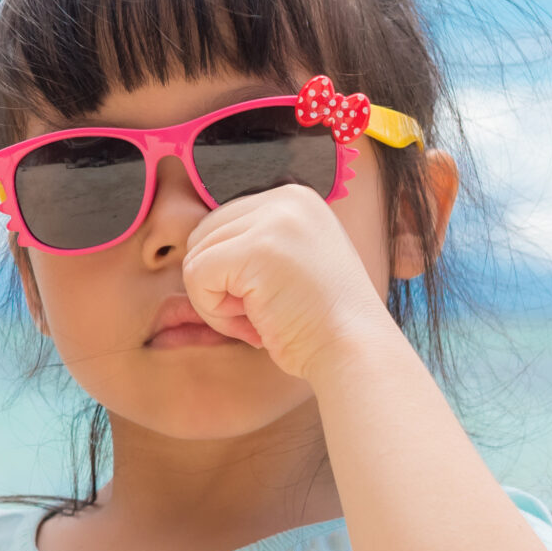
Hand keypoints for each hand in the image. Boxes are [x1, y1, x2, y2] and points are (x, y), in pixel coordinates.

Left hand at [179, 183, 400, 381]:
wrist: (355, 351)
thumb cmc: (319, 321)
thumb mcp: (292, 261)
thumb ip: (254, 244)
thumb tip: (197, 247)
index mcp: (295, 199)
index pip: (224, 224)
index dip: (230, 273)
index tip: (265, 299)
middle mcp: (286, 199)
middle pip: (204, 235)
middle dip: (218, 283)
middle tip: (256, 314)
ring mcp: (274, 220)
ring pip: (197, 256)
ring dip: (215, 301)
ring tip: (255, 320)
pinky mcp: (257, 248)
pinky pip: (197, 275)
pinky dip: (211, 310)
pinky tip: (250, 325)